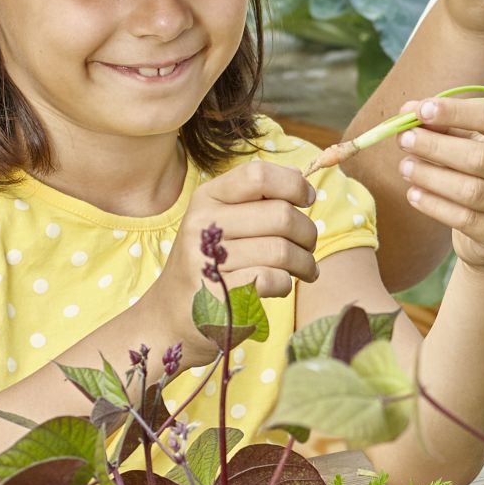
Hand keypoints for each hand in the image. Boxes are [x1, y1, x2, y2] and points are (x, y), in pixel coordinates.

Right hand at [166, 156, 322, 311]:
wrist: (174, 310)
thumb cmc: (211, 261)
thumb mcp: (223, 220)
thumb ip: (257, 197)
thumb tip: (298, 174)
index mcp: (207, 197)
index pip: (258, 175)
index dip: (293, 185)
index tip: (307, 200)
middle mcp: (202, 224)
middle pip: (281, 215)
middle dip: (307, 233)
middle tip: (308, 246)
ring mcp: (206, 259)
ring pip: (282, 250)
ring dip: (305, 262)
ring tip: (305, 269)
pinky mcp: (216, 293)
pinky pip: (271, 279)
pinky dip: (285, 283)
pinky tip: (280, 285)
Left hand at [397, 97, 483, 271]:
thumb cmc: (481, 175)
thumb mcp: (468, 142)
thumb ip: (444, 125)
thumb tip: (408, 111)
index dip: (456, 112)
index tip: (421, 110)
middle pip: (482, 156)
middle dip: (437, 147)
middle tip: (404, 140)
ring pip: (473, 190)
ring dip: (432, 176)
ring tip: (405, 167)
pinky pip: (466, 219)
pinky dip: (435, 205)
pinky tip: (414, 194)